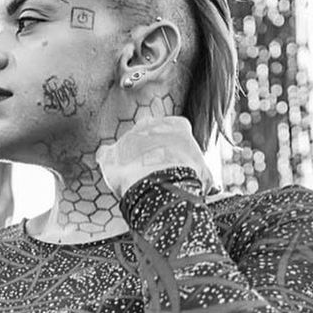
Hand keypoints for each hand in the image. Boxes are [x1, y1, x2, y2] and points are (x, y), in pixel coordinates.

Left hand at [95, 116, 213, 197]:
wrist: (164, 185)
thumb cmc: (189, 180)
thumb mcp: (204, 174)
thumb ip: (201, 174)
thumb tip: (206, 187)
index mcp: (177, 125)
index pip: (176, 130)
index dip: (176, 150)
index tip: (177, 163)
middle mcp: (150, 125)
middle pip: (149, 135)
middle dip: (152, 151)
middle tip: (157, 173)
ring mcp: (128, 137)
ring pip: (128, 146)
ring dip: (132, 161)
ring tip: (139, 182)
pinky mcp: (111, 153)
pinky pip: (106, 155)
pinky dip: (109, 165)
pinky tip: (116, 176)